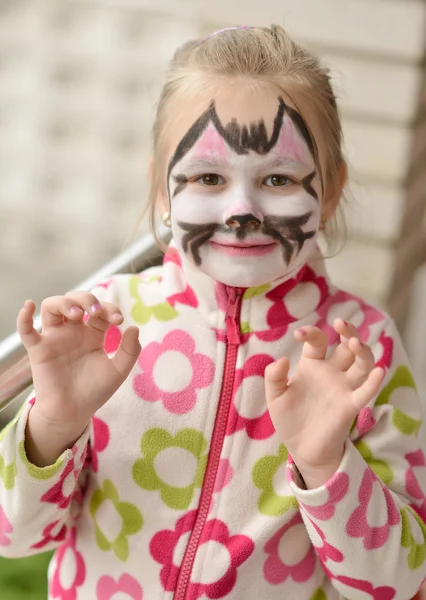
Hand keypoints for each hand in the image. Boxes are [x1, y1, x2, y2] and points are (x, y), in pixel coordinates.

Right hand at [17, 292, 140, 436]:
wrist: (74, 413)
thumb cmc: (95, 391)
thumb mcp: (118, 371)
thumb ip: (130, 351)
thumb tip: (134, 327)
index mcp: (92, 334)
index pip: (100, 310)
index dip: (110, 308)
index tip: (119, 320)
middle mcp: (73, 332)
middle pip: (75, 300)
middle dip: (86, 299)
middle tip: (96, 311)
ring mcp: (55, 338)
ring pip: (52, 307)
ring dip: (64, 303)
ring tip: (77, 314)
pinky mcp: (38, 350)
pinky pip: (26, 330)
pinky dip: (24, 317)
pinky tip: (29, 306)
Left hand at [265, 319, 383, 487]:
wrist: (301, 449)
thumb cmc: (289, 419)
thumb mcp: (275, 397)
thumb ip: (274, 377)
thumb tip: (282, 359)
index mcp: (313, 365)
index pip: (318, 342)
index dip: (311, 333)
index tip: (298, 334)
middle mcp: (332, 372)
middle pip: (347, 346)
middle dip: (348, 331)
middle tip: (341, 324)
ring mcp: (343, 388)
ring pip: (362, 363)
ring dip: (363, 351)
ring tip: (355, 343)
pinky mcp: (350, 406)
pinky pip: (366, 391)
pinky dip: (374, 381)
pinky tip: (379, 371)